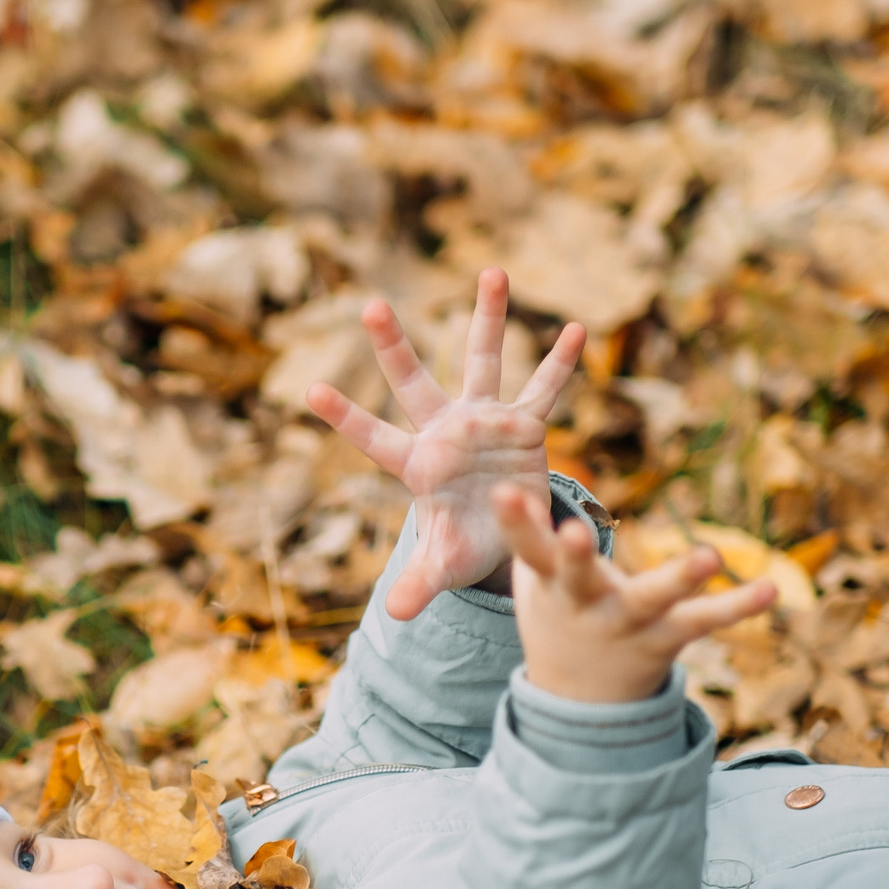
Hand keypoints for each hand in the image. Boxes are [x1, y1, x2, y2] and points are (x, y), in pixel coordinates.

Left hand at [306, 268, 584, 621]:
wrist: (503, 533)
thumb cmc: (464, 546)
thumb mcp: (443, 566)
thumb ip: (420, 584)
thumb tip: (396, 618)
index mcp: (417, 465)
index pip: (374, 438)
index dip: (346, 417)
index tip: (308, 391)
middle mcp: (444, 431)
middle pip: (413, 383)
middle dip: (392, 346)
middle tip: (369, 305)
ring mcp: (484, 420)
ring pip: (483, 360)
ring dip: (487, 317)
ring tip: (492, 270)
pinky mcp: (524, 424)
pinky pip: (544, 388)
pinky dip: (560, 361)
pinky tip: (579, 329)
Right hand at [494, 484, 778, 704]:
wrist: (581, 700)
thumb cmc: (558, 614)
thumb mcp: (535, 579)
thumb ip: (527, 532)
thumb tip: (508, 481)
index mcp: (550, 585)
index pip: (527, 548)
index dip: (514, 522)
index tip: (503, 492)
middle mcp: (586, 604)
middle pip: (578, 576)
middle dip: (574, 555)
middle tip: (572, 533)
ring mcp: (628, 622)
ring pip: (651, 598)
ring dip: (679, 578)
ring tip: (709, 555)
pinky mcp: (666, 637)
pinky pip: (704, 621)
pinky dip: (738, 607)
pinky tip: (771, 588)